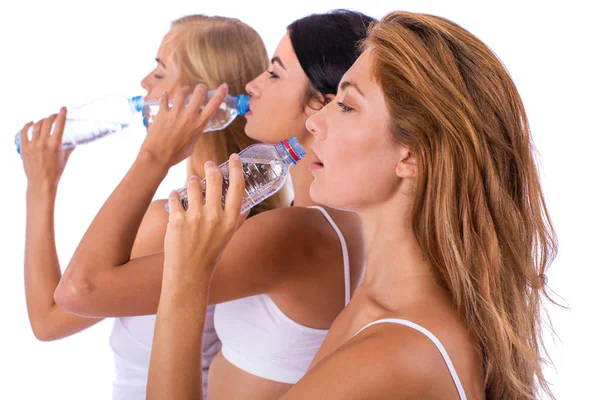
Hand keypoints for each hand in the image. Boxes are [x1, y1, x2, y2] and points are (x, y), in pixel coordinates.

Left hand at [20, 107, 73, 190]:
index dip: (61, 114)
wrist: (41, 182)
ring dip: (41, 121)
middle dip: (51, 117)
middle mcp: (43, 142)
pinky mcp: (24, 148)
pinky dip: (27, 126)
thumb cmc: (55, 172)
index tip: (63, 108)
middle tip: (54, 116)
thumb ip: (69, 148)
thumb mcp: (65, 159)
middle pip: (47, 122)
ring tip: (45, 121)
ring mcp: (32, 144)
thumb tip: (74, 142)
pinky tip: (30, 123)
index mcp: (55, 144)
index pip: (59, 124)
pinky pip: (24, 132)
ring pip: (36, 126)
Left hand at [140, 83, 228, 167]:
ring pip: (182, 92)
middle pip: (199, 92)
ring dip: (185, 90)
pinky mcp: (162, 112)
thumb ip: (195, 134)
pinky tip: (166, 94)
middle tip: (200, 88)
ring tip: (185, 90)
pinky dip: (166, 95)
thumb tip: (194, 130)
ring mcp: (175, 113)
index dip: (220, 94)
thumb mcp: (192, 145)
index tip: (224, 86)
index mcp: (199, 125)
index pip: (213, 105)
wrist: (157, 156)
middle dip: (201, 88)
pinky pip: (164, 98)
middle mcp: (189, 116)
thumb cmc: (176, 154)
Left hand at [162, 153, 245, 286]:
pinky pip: (176, 196)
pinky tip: (177, 196)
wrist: (189, 273)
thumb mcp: (228, 237)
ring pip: (193, 184)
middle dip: (210, 168)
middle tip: (207, 165)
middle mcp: (215, 217)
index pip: (237, 187)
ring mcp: (195, 218)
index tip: (234, 157)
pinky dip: (176, 194)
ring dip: (192, 180)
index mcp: (230, 220)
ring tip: (192, 183)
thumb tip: (248, 206)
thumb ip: (238, 220)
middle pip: (215, 179)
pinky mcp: (177, 220)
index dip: (236, 168)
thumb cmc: (210, 254)